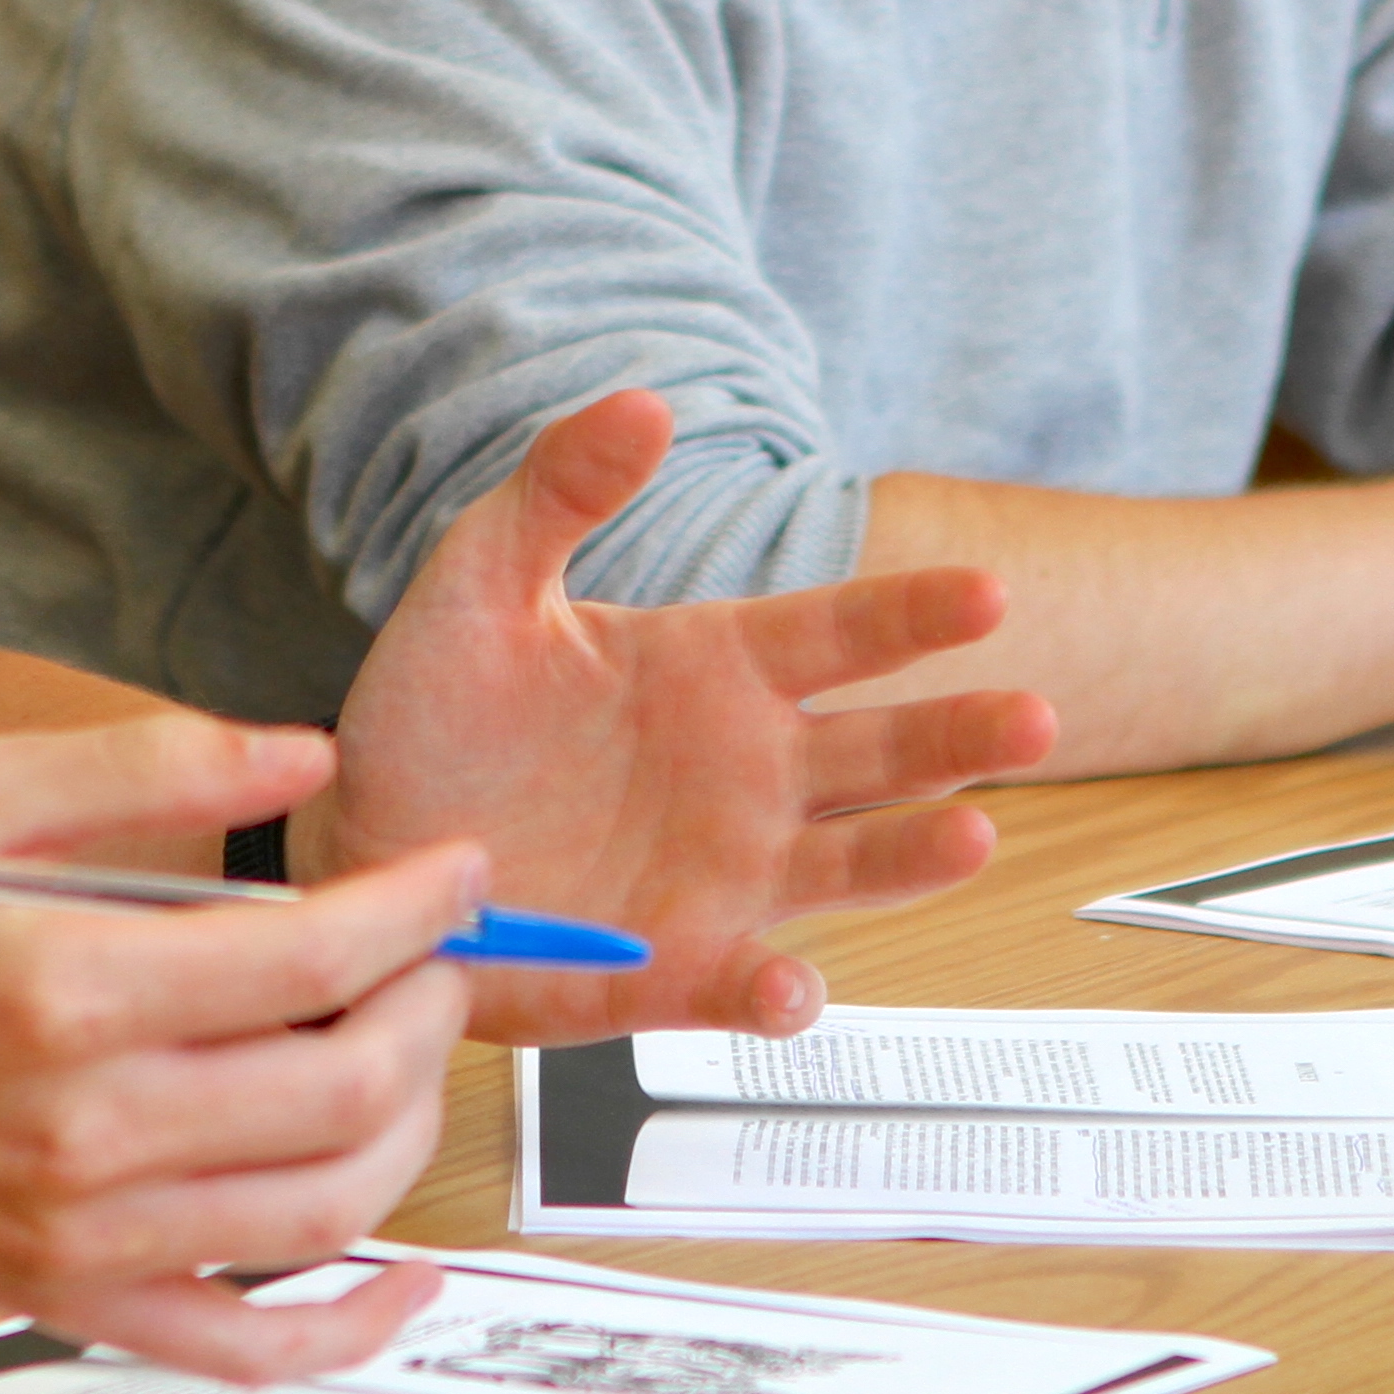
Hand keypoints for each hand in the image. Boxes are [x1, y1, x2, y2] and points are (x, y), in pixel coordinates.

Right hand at [0, 712, 474, 1382]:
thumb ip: (153, 764)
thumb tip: (303, 756)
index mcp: (64, 986)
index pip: (312, 958)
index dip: (416, 909)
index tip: (454, 874)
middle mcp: (84, 1126)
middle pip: (343, 1086)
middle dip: (430, 1010)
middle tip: (436, 956)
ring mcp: (80, 1233)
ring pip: (325, 1208)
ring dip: (410, 1127)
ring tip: (408, 1055)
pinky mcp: (67, 1298)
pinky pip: (248, 1344)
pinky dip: (351, 1325)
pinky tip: (405, 1277)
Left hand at [309, 389, 1053, 1043]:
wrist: (362, 842)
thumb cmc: (436, 713)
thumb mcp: (483, 581)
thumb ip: (560, 491)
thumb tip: (642, 402)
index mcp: (718, 669)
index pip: (844, 632)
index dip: (916, 613)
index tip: (985, 592)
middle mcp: (748, 774)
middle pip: (884, 751)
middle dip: (962, 733)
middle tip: (1031, 717)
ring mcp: (723, 874)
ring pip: (850, 863)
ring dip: (913, 855)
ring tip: (970, 835)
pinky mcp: (673, 968)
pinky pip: (743, 984)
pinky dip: (776, 991)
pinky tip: (796, 985)